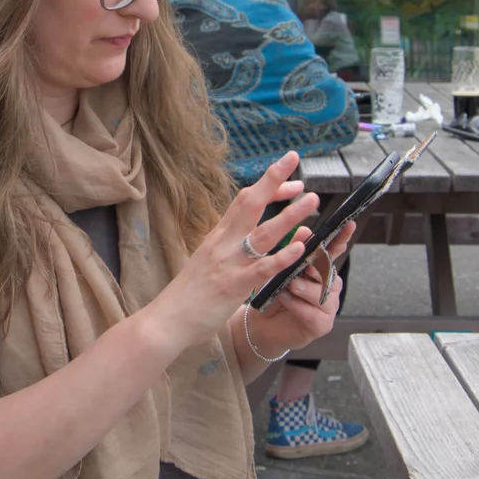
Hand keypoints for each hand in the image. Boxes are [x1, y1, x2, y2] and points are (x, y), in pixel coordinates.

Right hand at [143, 152, 318, 350]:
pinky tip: (300, 247)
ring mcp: (228, 263)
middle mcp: (223, 243)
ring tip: (312, 201)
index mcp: (218, 236)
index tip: (290, 179)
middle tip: (294, 159)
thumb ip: (232, 247)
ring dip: (290, 216)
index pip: (244, 200)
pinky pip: (261, 268)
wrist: (167, 319)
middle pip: (250, 203)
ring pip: (263, 233)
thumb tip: (255, 235)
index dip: (268, 186)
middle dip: (274, 180)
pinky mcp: (233, 286)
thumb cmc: (189, 293)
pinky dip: (281, 256)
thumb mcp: (209, 260)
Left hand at [245, 221, 356, 353]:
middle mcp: (329, 285)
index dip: (342, 238)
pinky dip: (296, 305)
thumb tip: (305, 230)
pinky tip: (285, 300)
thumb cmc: (271, 292)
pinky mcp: (322, 324)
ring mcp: (328, 305)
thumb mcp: (278, 267)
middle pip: (329, 271)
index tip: (349, 224)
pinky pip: (313, 312)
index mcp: (321, 268)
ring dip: (302, 288)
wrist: (260, 323)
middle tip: (302, 267)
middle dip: (314, 268)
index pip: (334, 250)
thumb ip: (292, 249)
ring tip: (287, 286)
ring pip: (321, 292)